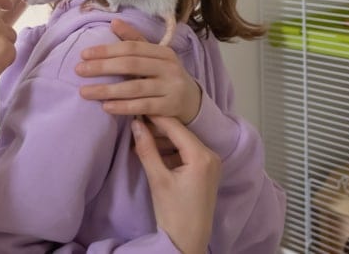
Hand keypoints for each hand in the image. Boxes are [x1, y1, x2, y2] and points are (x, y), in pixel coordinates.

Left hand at [76, 19, 201, 123]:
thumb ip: (134, 40)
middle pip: (131, 64)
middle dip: (102, 67)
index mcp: (163, 52)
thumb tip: (114, 22)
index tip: (84, 54)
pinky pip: (143, 106)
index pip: (131, 47)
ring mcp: (171, 87)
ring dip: (107, 90)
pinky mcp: (170, 107)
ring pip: (135, 88)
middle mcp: (169, 67)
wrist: (192, 101)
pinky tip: (106, 107)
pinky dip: (123, 107)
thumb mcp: (154, 56)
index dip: (107, 50)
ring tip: (85, 92)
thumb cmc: (166, 75)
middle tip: (79, 70)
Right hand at [133, 115, 219, 253]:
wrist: (187, 242)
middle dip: (158, 127)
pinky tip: (153, 149)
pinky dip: (171, 150)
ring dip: (163, 139)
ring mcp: (211, 163)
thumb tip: (136, 124)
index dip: (156, 116)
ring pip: (183, 142)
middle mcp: (212, 155)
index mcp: (202, 156)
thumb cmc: (174, 214)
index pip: (176, 127)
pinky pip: (187, 152)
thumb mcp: (158, 179)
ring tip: (141, 134)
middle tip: (136, 120)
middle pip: (181, 133)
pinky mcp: (206, 171)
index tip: (138, 107)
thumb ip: (147, 149)